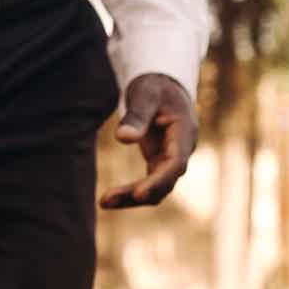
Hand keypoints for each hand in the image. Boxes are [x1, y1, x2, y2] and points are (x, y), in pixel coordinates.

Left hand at [102, 72, 197, 208]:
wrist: (162, 87)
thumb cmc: (155, 87)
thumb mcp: (145, 94)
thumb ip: (137, 115)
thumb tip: (123, 138)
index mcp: (184, 134)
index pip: (176, 164)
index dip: (159, 181)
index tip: (139, 194)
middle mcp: (181, 151)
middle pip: (166, 182)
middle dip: (140, 194)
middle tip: (106, 200)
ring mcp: (171, 159)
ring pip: (158, 188)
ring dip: (132, 198)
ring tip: (103, 202)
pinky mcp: (158, 162)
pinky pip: (148, 184)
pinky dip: (130, 192)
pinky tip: (109, 199)